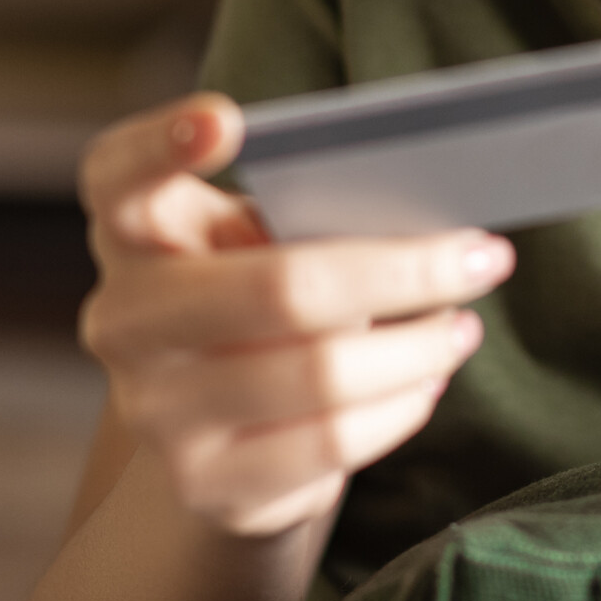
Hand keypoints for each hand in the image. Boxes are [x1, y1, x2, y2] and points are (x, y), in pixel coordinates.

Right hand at [77, 92, 511, 539]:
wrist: (222, 439)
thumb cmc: (257, 305)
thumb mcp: (260, 244)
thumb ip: (303, 216)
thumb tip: (421, 219)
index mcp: (132, 233)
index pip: (117, 175)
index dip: (162, 143)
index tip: (227, 117)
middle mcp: (125, 321)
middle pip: (278, 287)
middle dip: (403, 270)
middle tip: (482, 257)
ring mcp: (157, 410)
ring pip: (322, 372)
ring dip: (418, 348)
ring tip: (462, 328)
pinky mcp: (207, 483)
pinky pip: (332, 442)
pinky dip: (399, 406)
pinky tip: (426, 381)